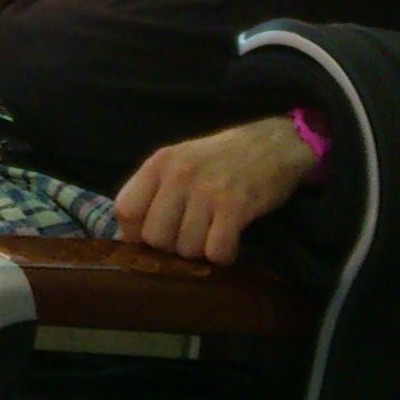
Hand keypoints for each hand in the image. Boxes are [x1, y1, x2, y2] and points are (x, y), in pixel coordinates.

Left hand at [113, 117, 312, 265]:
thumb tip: (129, 238)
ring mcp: (207, 190)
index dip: (133, 234)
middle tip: (189, 238)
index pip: (125, 210)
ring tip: (212, 235)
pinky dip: (223, 256)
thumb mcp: (180, 162)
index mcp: (159, 163)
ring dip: (199, 253)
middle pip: (154, 237)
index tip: (150, 241)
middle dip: (170, 248)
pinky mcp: (235, 207)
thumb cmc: (222, 158)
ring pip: (186, 250)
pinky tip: (229, 241)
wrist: (274, 144)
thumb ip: (154, 192)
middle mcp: (178, 174)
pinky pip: (216, 252)